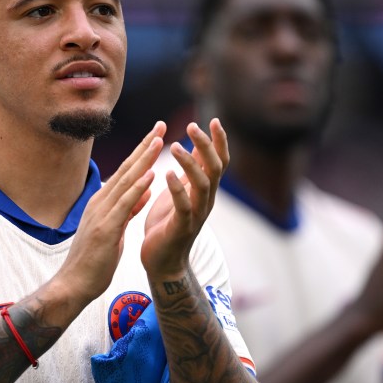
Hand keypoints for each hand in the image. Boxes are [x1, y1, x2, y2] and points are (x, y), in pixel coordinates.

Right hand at [53, 122, 164, 304]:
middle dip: (144, 146)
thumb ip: (128, 209)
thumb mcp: (115, 230)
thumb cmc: (94, 260)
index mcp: (103, 202)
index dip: (142, 152)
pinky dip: (138, 188)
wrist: (74, 284)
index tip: (157, 134)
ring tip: (159, 141)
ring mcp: (101, 214)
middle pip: (126, 169)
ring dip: (143, 160)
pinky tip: (151, 175)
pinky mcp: (105, 229)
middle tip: (161, 125)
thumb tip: (145, 192)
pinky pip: (124, 205)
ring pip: (126, 181)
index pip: (126, 171)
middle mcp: (100, 202)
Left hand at [140, 119, 228, 277]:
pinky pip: (184, 206)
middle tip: (193, 126)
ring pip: (202, 184)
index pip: (219, 162)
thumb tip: (200, 147)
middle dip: (206, 146)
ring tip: (175, 147)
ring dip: (190, 163)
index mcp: (205, 191)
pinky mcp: (182, 227)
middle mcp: (206, 201)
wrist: (163, 262)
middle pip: (215, 168)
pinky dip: (176, 188)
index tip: (213, 120)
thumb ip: (192, 173)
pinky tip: (166, 173)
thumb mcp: (181, 192)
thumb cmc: (169, 224)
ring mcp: (196, 215)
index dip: (219, 142)